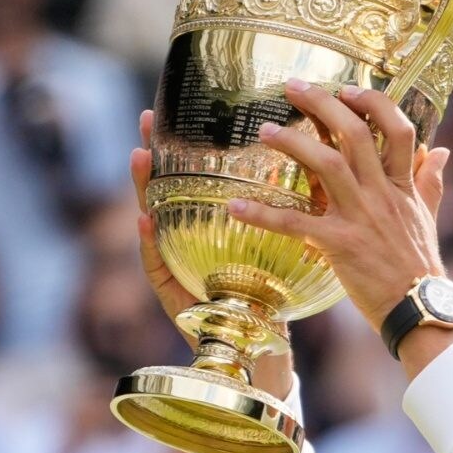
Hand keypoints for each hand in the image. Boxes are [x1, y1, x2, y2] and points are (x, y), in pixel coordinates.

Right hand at [131, 111, 292, 397]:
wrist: (265, 345)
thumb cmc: (273, 293)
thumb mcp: (284, 241)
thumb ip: (287, 208)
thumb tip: (312, 160)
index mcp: (218, 223)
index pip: (203, 176)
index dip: (190, 143)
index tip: (182, 107)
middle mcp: (195, 238)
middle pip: (173, 188)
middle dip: (158, 152)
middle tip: (147, 120)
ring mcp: (180, 263)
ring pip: (158, 220)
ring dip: (146, 187)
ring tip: (140, 156)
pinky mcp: (176, 296)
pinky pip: (158, 266)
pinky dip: (150, 243)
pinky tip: (144, 220)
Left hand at [225, 80, 452, 376]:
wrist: (420, 307)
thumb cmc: (420, 263)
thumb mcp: (428, 215)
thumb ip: (430, 179)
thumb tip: (441, 149)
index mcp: (403, 185)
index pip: (397, 128)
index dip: (373, 103)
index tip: (347, 89)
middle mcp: (381, 193)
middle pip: (355, 134)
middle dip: (324, 104)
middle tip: (293, 86)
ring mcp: (360, 217)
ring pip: (326, 165)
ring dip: (292, 143)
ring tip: (263, 130)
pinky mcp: (339, 245)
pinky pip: (295, 223)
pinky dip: (263, 214)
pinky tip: (235, 206)